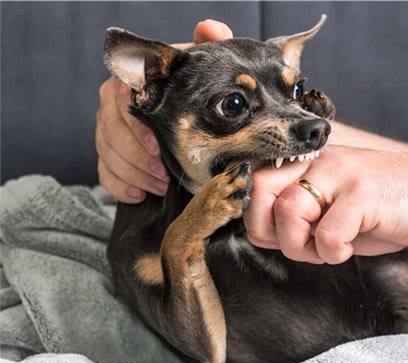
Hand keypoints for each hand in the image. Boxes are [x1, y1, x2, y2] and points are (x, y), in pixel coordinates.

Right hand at [96, 20, 232, 202]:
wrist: (190, 110)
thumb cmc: (194, 87)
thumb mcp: (202, 67)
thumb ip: (207, 46)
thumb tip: (209, 28)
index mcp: (132, 81)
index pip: (120, 102)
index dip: (137, 129)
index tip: (159, 149)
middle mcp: (112, 102)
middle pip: (111, 132)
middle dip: (137, 159)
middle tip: (164, 176)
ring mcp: (108, 129)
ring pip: (107, 154)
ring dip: (134, 175)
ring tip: (160, 186)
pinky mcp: (108, 153)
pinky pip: (104, 173)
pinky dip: (120, 187)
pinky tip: (140, 195)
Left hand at [244, 146, 407, 263]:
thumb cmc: (391, 206)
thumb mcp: (336, 208)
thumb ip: (299, 216)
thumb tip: (260, 234)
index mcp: (312, 163)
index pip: (256, 182)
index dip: (259, 218)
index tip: (280, 237)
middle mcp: (321, 162)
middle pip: (260, 189)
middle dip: (270, 230)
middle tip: (300, 244)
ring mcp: (342, 175)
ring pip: (289, 211)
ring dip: (302, 246)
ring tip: (328, 248)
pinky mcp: (363, 194)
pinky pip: (326, 233)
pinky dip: (332, 252)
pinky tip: (349, 248)